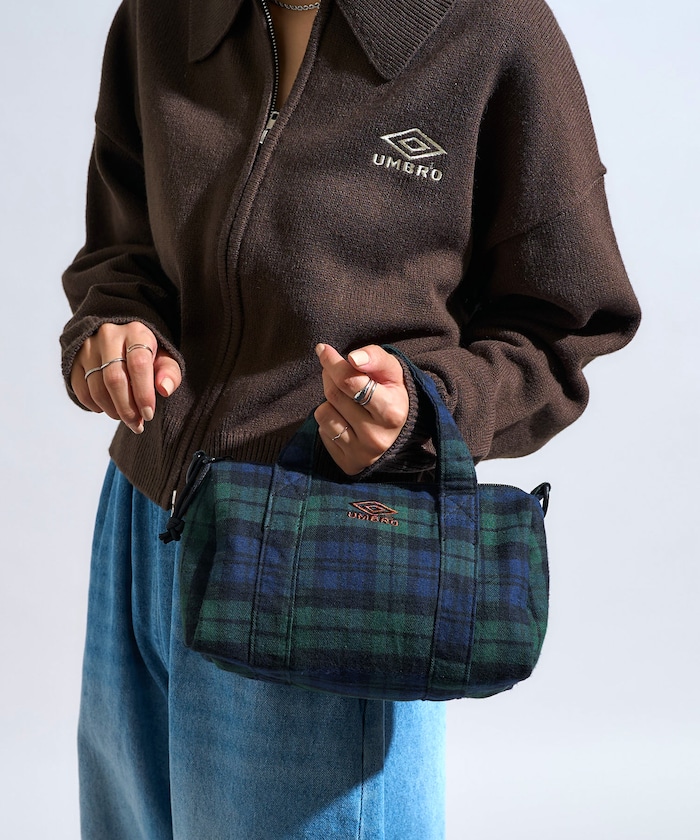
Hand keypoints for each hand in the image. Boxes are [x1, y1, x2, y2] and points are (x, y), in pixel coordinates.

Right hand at [71, 322, 181, 433]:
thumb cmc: (146, 352)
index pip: (138, 364)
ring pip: (97, 388)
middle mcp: (109, 336)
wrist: (118, 337)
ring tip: (126, 417)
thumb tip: (164, 389)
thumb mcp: (164, 358)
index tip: (148, 414)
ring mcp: (87, 347)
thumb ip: (170, 373)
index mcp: (136, 332)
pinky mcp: (74, 360)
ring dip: (113, 410)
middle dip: (127, 408)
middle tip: (136, 424)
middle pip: (114, 379)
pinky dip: (96, 406)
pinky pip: (82, 391)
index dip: (143, 393)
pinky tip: (109, 408)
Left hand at [314, 343, 408, 474]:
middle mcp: (377, 436)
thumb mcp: (391, 372)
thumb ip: (375, 358)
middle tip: (336, 370)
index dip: (333, 362)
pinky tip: (344, 419)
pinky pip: (322, 430)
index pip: (351, 381)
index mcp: (392, 411)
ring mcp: (362, 452)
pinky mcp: (348, 462)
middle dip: (330, 376)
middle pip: (335, 394)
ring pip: (324, 412)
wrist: (398, 433)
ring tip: (346, 399)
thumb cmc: (391, 394)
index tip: (323, 349)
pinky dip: (328, 419)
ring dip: (329, 400)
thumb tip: (353, 358)